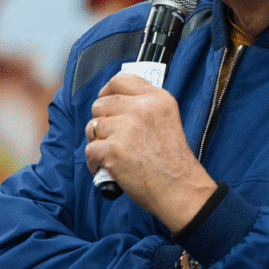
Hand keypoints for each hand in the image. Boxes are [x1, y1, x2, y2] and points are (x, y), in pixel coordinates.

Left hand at [84, 73, 215, 231]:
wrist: (179, 188)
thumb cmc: (172, 160)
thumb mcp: (167, 119)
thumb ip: (144, 106)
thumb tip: (113, 103)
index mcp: (157, 98)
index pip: (120, 79)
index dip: (107, 91)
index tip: (107, 104)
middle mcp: (142, 108)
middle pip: (100, 104)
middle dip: (101, 122)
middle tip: (112, 138)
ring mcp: (126, 128)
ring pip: (92, 127)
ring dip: (97, 143)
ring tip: (113, 155)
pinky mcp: (113, 150)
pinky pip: (89, 150)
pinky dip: (94, 162)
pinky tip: (108, 168)